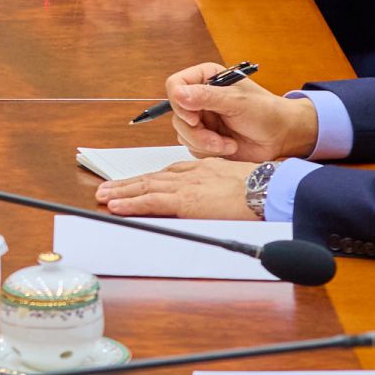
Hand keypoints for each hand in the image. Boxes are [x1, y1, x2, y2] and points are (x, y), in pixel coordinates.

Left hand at [95, 155, 256, 219]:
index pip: (169, 173)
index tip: (137, 183)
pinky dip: (131, 203)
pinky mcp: (185, 200)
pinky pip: (151, 200)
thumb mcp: (237, 182)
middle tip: (108, 188)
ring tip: (104, 196)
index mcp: (204, 168)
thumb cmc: (262, 188)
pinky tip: (116, 206)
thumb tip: (219, 200)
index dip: (150, 179)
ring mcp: (187, 185)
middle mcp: (191, 173)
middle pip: (152, 177)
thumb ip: (222, 188)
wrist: (270, 189)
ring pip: (146, 187)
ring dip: (122, 192)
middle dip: (128, 184)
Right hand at [159, 63, 316, 160]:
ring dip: (205, 143)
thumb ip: (206, 97)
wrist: (282, 137)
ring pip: (182, 134)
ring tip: (228, 144)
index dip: (179, 103)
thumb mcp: (236, 101)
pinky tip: (229, 147)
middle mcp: (200, 98)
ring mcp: (202, 119)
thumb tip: (177, 93)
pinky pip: (192, 147)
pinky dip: (209, 152)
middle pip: (176, 115)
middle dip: (196, 132)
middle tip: (217, 139)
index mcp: (206, 78)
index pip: (175, 84)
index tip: (195, 118)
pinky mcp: (205, 139)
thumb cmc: (266, 112)